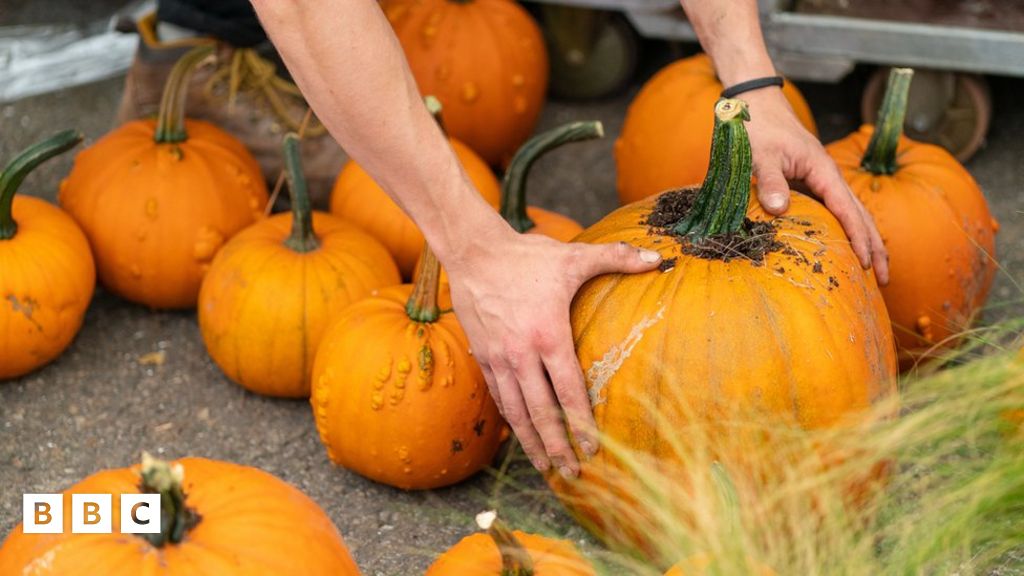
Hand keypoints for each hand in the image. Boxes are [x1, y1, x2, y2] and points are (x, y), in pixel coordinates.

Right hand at [444, 226, 661, 476]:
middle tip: (572, 472)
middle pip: (541, 412)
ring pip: (515, 411)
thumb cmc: (526, 255)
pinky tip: (520, 433)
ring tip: (545, 465)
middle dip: (557, 445)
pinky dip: (511, 418)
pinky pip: (499, 394)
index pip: (568, 390)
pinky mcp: (483, 355)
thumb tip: (656, 257)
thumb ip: (616, 258)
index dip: (581, 423)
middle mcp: (521, 353)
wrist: (473, 251)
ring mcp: (498, 357)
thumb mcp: (573, 256)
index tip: (593, 448)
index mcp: (547, 334)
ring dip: (531, 442)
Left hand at [742, 88, 888, 284]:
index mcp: (823, 171)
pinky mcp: (811, 181)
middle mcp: (828, 176)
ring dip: (865, 240)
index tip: (867, 264)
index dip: (858, 239)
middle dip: (875, 247)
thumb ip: (770, 182)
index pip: (848, 210)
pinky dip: (847, 229)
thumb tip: (780, 211)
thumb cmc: (757, 127)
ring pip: (852, 213)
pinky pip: (836, 210)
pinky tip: (846, 246)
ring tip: (875, 269)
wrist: (755, 103)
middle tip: (884, 280)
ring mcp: (821, 179)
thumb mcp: (759, 155)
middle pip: (860, 215)